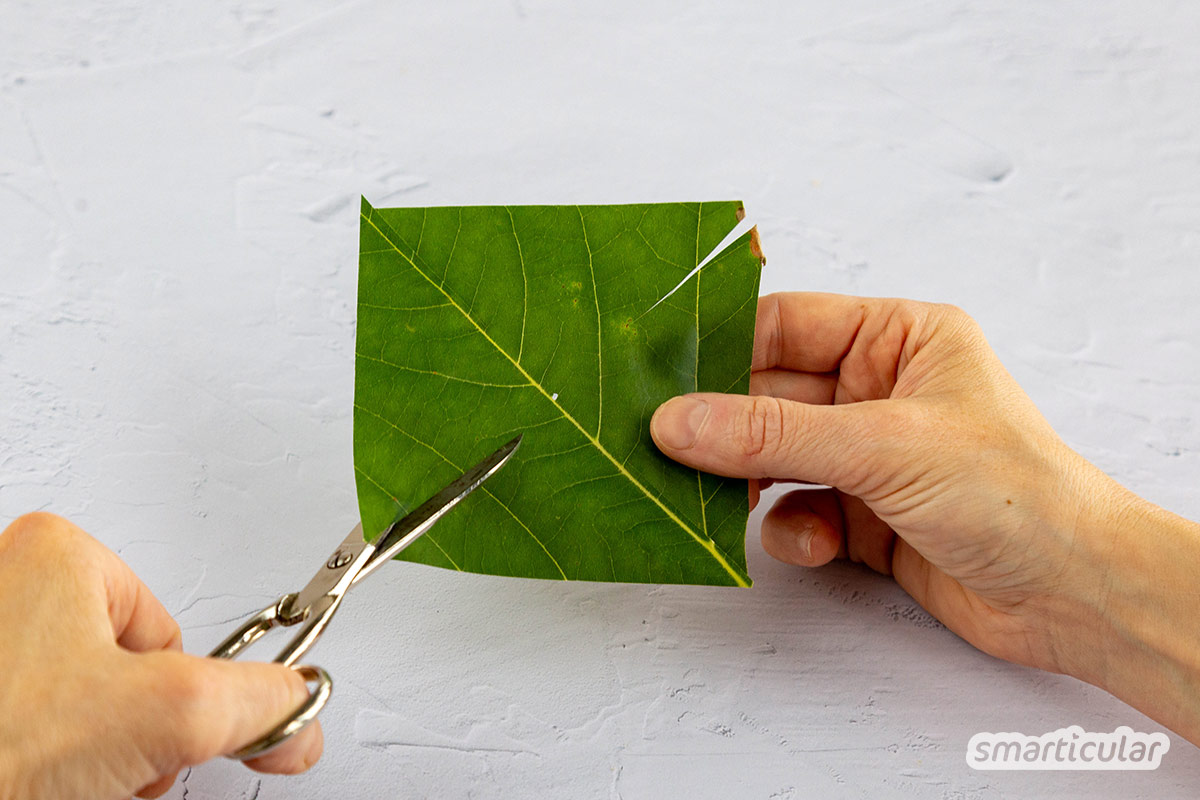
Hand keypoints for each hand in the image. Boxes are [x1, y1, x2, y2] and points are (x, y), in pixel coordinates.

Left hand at [0, 512, 322, 799]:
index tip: (149, 737)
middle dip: (123, 740)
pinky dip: (48, 771)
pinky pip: (38, 735)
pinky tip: (32, 783)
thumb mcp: (163, 714)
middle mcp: (10, 587)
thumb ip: (255, 701)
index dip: (168, 701)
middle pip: (125, 679)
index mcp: (58, 554)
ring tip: (48, 780)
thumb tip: (300, 704)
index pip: (168, 634)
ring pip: (81, 718)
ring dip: (88, 765)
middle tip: (86, 764)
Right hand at [651, 292, 1199, 741]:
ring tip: (725, 502)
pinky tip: (812, 543)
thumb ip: (772, 434)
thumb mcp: (883, 447)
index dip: (722, 348)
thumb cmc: (1016, 495)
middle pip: (769, 398)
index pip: (787, 328)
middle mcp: (880, 392)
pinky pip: (796, 509)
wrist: (1073, 596)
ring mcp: (869, 456)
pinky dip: (791, 529)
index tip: (660, 372)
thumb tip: (680, 420)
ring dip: (749, 483)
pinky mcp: (863, 515)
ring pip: (774, 458)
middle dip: (725, 428)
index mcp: (899, 340)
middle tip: (666, 447)